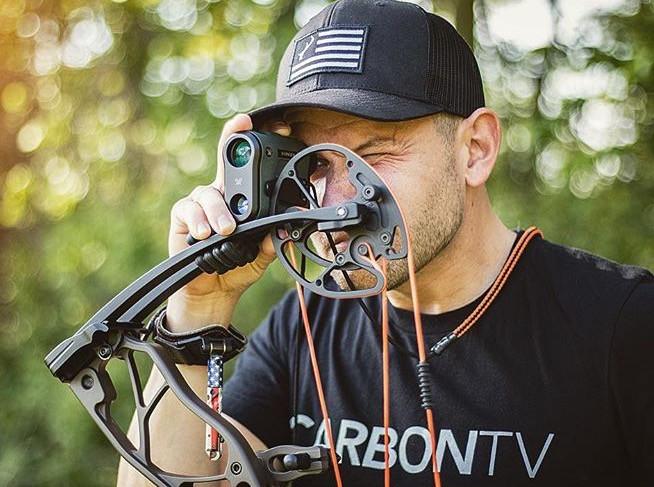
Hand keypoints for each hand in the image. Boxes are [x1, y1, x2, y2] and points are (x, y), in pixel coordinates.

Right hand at [168, 113, 290, 301]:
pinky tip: (205, 234)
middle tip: (241, 127)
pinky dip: (199, 221)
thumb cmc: (238, 266)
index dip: (251, 140)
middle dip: (232, 141)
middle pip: (224, 160)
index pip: (247, 165)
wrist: (213, 291)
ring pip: (208, 192)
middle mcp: (220, 194)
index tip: (261, 121)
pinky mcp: (183, 216)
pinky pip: (188, 209)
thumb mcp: (262, 253)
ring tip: (228, 229)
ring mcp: (200, 203)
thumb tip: (289, 226)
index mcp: (242, 197)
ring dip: (219, 211)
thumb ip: (273, 238)